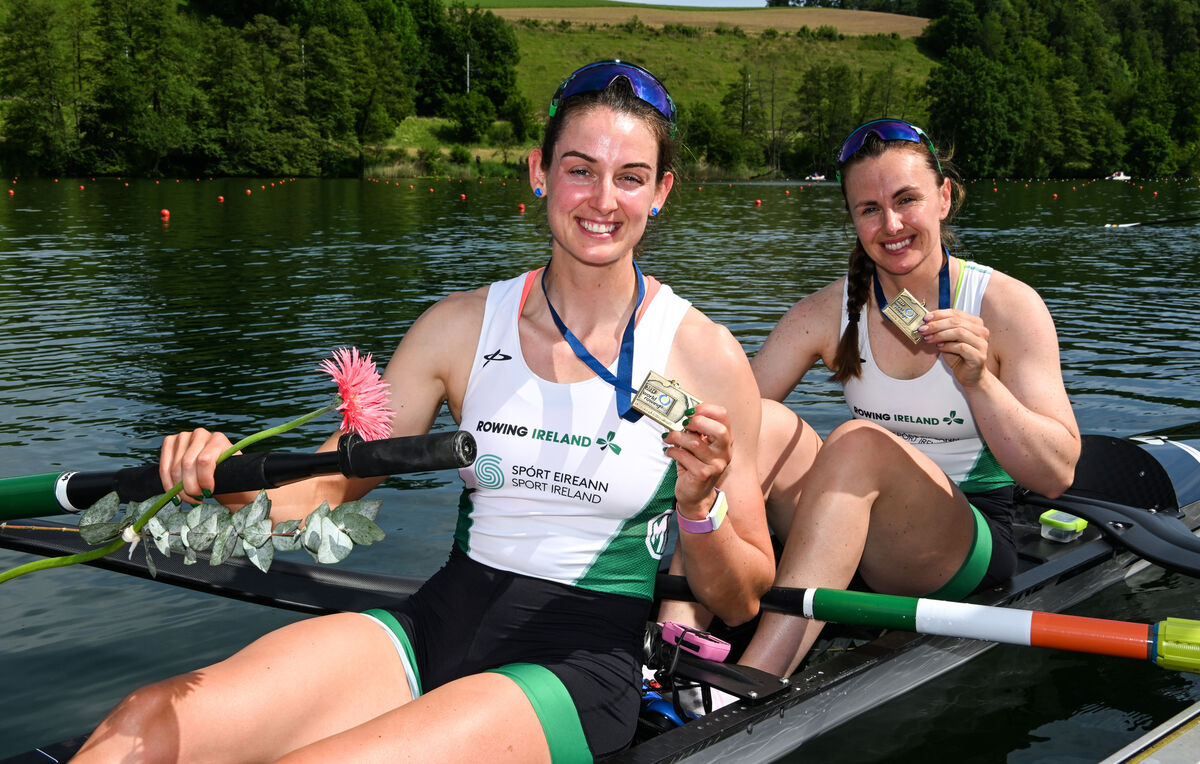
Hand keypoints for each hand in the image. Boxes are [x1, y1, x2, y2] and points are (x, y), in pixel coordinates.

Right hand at [159, 428, 238, 503]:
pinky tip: (175, 494)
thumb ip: (224, 478)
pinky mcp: (170, 442)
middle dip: (190, 487)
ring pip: (175, 468)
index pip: (204, 460)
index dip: (204, 480)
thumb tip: (208, 490)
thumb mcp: (231, 476)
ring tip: (189, 497)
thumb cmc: (226, 476)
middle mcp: (200, 434)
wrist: (216, 471)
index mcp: (218, 439)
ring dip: (179, 489)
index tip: (208, 493)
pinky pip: (164, 467)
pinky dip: (168, 484)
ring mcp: (183, 436)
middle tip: (197, 498)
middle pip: (187, 464)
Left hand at [662, 402, 730, 516]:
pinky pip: (684, 457)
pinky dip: (672, 451)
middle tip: (682, 423)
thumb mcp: (699, 446)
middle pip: (718, 430)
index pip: (723, 416)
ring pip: (695, 443)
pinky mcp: (703, 475)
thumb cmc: (696, 466)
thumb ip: (695, 431)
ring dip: (677, 437)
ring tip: (668, 437)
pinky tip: (668, 452)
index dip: (706, 409)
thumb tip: (680, 415)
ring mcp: (716, 465)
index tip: (690, 410)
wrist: (696, 496)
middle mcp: (725, 452)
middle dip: (696, 422)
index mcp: (725, 440)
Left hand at [918, 308, 989, 386]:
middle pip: (956, 322)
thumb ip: (941, 330)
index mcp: (975, 323)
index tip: (925, 318)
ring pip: (959, 332)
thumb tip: (926, 323)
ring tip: (928, 339)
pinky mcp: (979, 356)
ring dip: (940, 335)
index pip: (956, 313)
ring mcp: (982, 343)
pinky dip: (948, 346)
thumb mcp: (948, 340)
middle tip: (923, 329)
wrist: (970, 375)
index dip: (939, 314)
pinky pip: (961, 347)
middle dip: (936, 325)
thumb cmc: (960, 357)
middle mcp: (981, 331)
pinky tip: (940, 348)